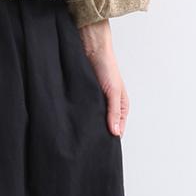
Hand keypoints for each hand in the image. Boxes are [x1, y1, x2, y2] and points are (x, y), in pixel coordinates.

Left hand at [77, 20, 130, 136]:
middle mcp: (108, 104)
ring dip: (88, 123)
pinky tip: (75, 120)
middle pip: (105, 125)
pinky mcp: (84, 95)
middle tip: (90, 143)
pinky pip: (82, 109)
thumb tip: (116, 133)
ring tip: (81, 134)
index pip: (118, 128)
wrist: (90, 47)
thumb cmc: (107, 66)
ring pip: (93, 118)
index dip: (111, 138)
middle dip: (99, 133)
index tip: (103, 148)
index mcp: (121, 105)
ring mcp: (95, 100)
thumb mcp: (114, 91)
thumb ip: (114, 112)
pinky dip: (80, 114)